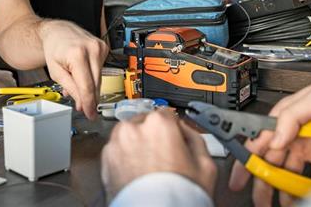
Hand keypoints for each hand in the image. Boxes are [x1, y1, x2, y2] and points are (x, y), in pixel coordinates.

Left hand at [40, 19, 107, 118]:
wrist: (58, 31)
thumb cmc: (55, 48)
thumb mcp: (56, 72)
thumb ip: (70, 88)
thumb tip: (82, 103)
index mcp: (77, 55)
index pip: (87, 86)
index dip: (89, 103)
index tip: (90, 114)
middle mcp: (92, 49)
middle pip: (96, 83)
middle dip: (90, 98)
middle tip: (84, 108)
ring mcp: (100, 47)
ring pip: (100, 78)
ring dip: (90, 86)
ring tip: (77, 82)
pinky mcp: (104, 48)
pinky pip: (101, 69)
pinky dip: (93, 75)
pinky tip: (83, 72)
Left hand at [101, 110, 216, 199]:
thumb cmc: (176, 195)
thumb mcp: (205, 164)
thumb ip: (195, 137)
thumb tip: (187, 130)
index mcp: (158, 123)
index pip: (167, 114)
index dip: (174, 129)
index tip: (175, 139)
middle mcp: (133, 128)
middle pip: (146, 123)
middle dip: (154, 136)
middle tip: (163, 158)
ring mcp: (116, 144)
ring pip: (129, 136)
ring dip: (138, 145)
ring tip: (150, 168)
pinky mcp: (105, 160)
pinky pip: (118, 151)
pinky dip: (125, 158)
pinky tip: (138, 173)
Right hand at [229, 79, 310, 205]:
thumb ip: (293, 115)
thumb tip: (276, 137)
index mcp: (289, 117)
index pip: (262, 138)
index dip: (249, 155)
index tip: (242, 173)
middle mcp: (298, 133)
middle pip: (272, 159)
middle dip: (262, 179)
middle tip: (257, 198)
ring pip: (289, 172)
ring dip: (281, 189)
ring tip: (275, 205)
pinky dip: (306, 191)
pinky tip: (302, 199)